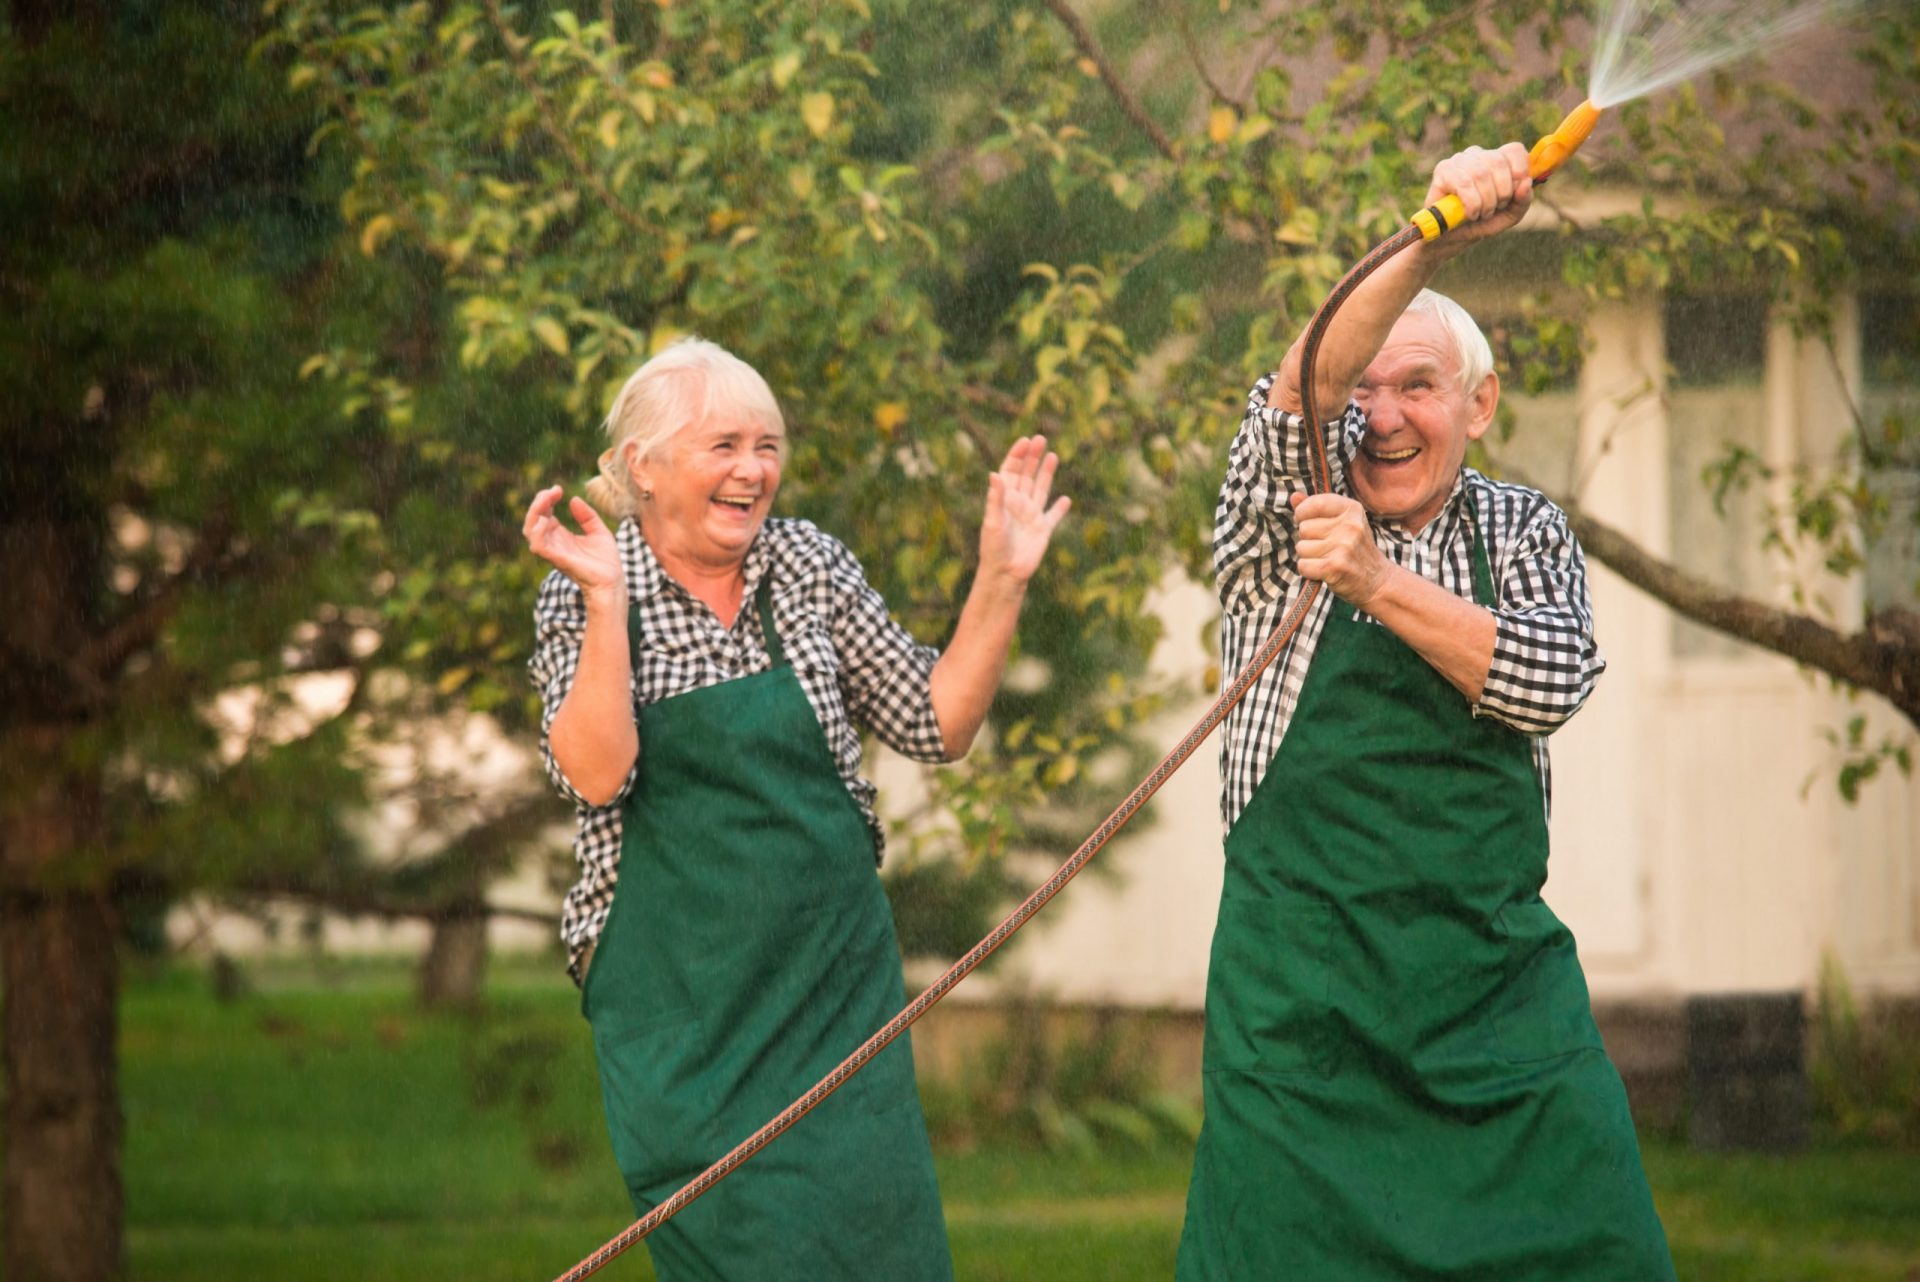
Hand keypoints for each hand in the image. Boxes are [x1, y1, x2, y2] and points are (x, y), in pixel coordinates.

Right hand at [522, 485, 625, 606]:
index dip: (546, 499)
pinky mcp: (557, 559)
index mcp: (561, 536)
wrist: (612, 582)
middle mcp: (553, 542)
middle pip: (533, 520)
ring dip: (535, 512)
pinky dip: (538, 532)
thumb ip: (587, 516)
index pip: (543, 514)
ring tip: (547, 499)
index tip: (558, 489)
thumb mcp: (599, 532)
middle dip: (539, 502)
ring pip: (530, 531)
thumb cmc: (606, 562)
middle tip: (553, 491)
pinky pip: (538, 546)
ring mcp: (553, 551)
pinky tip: (546, 519)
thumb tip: (573, 500)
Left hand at [978, 435, 1070, 584]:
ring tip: (1053, 456)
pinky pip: (1053, 516)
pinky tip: (1065, 499)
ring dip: (1046, 473)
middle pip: (1026, 475)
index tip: (1025, 441)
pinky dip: (1060, 508)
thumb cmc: (994, 548)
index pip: (1010, 471)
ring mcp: (1031, 516)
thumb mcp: (993, 521)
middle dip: (1033, 457)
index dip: (1017, 455)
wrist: (1006, 574)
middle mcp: (1018, 505)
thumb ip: (996, 498)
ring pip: (1041, 489)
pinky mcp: (1043, 530)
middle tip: (1041, 439)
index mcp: (1005, 499)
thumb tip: (995, 474)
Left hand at [1291, 491, 1390, 606]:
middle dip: (1308, 539)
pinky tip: (1324, 571)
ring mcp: (1343, 547)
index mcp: (1352, 509)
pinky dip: (1308, 571)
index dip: (1303, 513)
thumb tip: (1294, 496)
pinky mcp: (1335, 567)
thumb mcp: (1343, 522)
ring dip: (1308, 557)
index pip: (1315, 503)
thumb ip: (1317, 508)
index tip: (1308, 521)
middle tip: (1327, 547)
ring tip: (1327, 559)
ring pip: (1301, 548)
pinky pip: (1303, 565)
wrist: (1378, 581)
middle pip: (1303, 528)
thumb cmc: (1355, 549)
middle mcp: (1349, 526)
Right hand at [1423, 142, 1531, 247]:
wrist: (1450, 239)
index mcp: (1496, 160)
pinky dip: (1471, 204)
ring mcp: (1459, 160)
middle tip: (1493, 209)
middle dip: (1501, 192)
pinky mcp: (1443, 170)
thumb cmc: (1479, 223)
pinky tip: (1469, 214)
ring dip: (1485, 202)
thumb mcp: (1509, 215)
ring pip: (1481, 173)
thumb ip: (1523, 200)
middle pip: (1498, 162)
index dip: (1519, 170)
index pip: (1514, 150)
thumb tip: (1526, 183)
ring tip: (1480, 214)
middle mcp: (1478, 155)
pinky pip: (1464, 183)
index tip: (1514, 193)